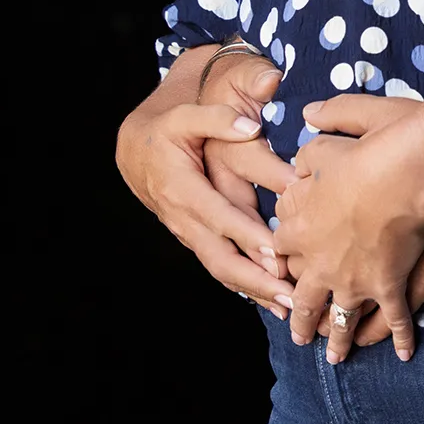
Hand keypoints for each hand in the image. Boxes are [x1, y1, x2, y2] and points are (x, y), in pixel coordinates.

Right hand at [116, 53, 294, 319]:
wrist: (135, 148)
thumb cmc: (164, 129)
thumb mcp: (184, 115)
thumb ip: (216, 118)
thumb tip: (250, 127)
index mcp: (183, 189)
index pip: (220, 217)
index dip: (247, 237)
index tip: (276, 254)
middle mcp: (185, 219)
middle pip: (220, 256)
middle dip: (255, 280)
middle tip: (289, 297)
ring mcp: (189, 232)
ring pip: (221, 267)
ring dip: (253, 289)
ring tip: (286, 308)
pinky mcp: (197, 236)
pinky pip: (220, 263)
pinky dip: (243, 282)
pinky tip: (269, 297)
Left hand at [273, 120, 423, 363]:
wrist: (407, 173)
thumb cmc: (376, 148)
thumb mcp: (343, 129)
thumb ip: (325, 122)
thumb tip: (310, 115)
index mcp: (305, 224)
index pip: (281, 244)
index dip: (280, 252)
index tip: (280, 259)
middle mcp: (321, 260)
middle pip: (302, 295)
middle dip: (299, 315)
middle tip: (297, 330)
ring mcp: (353, 278)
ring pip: (338, 318)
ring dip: (336, 339)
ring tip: (334, 354)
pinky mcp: (388, 284)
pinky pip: (394, 317)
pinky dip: (400, 336)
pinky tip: (403, 352)